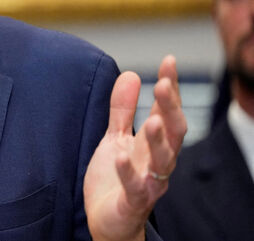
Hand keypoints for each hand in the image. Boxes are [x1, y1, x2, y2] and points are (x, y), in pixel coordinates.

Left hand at [84, 55, 186, 240]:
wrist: (107, 218)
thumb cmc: (116, 177)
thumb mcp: (115, 137)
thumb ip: (121, 109)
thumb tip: (130, 74)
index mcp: (154, 143)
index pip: (166, 111)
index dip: (170, 87)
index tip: (169, 61)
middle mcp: (157, 160)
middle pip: (172, 132)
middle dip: (170, 109)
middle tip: (163, 85)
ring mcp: (148, 181)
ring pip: (163, 160)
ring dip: (158, 140)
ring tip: (151, 120)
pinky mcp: (133, 201)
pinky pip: (135, 187)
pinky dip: (128, 172)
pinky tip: (120, 156)